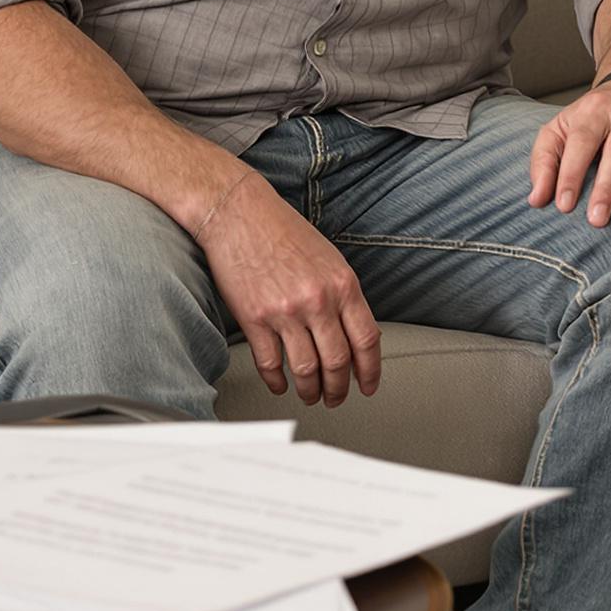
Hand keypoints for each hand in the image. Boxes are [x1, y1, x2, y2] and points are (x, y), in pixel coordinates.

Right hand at [195, 172, 381, 406]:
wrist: (240, 213)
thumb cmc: (284, 231)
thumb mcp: (329, 259)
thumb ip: (343, 296)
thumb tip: (354, 336)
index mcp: (342, 284)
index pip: (367, 340)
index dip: (370, 371)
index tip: (368, 385)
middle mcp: (317, 300)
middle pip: (337, 362)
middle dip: (339, 389)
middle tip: (336, 397)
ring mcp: (285, 312)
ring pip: (306, 370)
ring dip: (310, 391)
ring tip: (310, 395)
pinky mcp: (255, 320)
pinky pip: (270, 365)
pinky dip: (277, 381)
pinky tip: (280, 384)